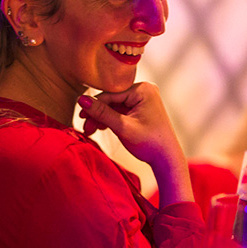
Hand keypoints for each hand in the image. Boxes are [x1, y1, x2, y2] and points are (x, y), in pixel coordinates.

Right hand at [78, 82, 193, 205]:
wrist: (167, 158)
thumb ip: (101, 113)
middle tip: (85, 127)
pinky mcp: (141, 107)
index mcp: (143, 89)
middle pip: (112, 98)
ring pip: (114, 105)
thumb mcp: (122, 127)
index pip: (110, 94)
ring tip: (91, 130)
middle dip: (97, 113)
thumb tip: (81, 99)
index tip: (80, 117)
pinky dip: (111, 118)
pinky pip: (121, 109)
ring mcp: (144, 98)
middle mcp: (144, 89)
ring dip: (102, 117)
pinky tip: (101, 127)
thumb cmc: (149, 143)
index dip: (94, 106)